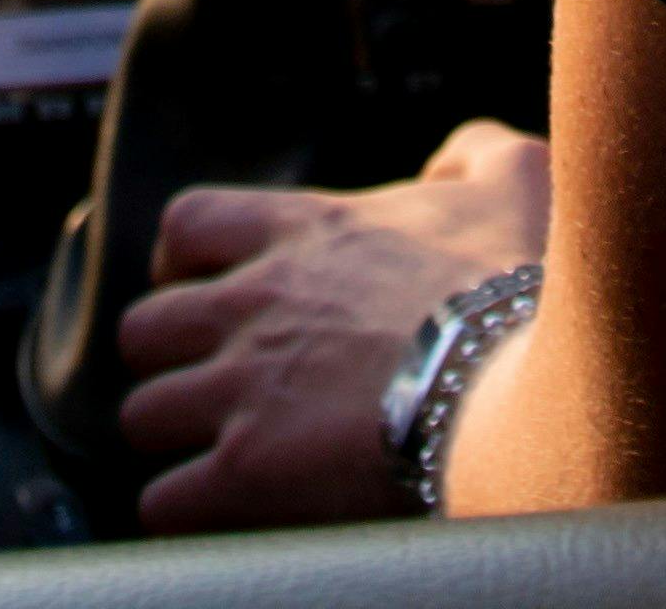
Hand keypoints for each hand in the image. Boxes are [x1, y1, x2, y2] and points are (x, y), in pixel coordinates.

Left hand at [111, 120, 553, 532]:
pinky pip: (165, 498)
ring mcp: (242, 390)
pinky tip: (221, 509)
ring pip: (144, 413)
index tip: (209, 289)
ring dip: (175, 435)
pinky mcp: (246, 472)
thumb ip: (475, 155)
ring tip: (213, 450)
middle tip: (212, 380)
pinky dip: (184, 507)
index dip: (183, 262)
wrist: (521, 388)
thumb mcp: (516, 181)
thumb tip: (453, 163)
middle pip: (145, 328)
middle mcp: (254, 305)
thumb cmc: (519, 287)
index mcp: (303, 233)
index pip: (186, 225)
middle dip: (171, 359)